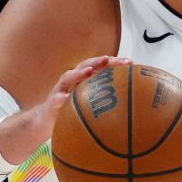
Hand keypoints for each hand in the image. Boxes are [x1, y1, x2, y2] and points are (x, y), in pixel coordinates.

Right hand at [0, 55, 130, 163]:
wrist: (47, 121)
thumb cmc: (73, 111)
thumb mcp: (91, 105)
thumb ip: (106, 100)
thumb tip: (134, 104)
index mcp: (85, 79)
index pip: (102, 67)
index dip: (115, 63)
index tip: (131, 63)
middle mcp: (74, 80)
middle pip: (87, 66)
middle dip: (100, 61)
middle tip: (111, 59)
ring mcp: (61, 89)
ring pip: (69, 76)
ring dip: (79, 72)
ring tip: (89, 71)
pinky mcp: (52, 102)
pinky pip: (57, 99)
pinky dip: (62, 97)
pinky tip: (67, 98)